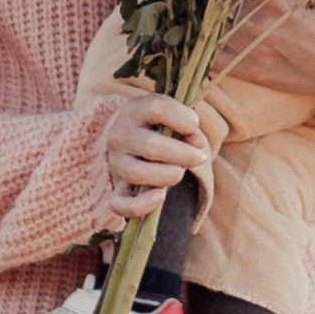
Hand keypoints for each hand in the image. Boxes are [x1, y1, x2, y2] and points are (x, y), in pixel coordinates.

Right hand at [98, 86, 209, 219]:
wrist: (129, 139)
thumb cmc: (158, 126)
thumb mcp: (171, 118)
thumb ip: (188, 128)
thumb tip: (198, 147)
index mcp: (134, 110)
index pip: (158, 108)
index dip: (183, 118)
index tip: (194, 125)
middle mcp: (119, 135)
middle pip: (150, 146)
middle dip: (183, 155)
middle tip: (198, 157)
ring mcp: (115, 163)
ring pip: (137, 173)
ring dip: (168, 175)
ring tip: (180, 172)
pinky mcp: (116, 188)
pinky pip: (120, 203)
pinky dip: (140, 205)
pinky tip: (160, 197)